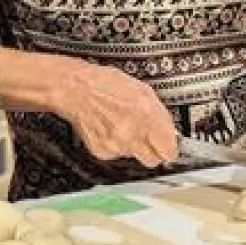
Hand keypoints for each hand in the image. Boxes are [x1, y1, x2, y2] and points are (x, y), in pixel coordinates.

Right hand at [55, 60, 178, 166]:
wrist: (75, 89)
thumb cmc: (105, 84)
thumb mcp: (142, 90)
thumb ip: (160, 114)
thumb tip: (170, 130)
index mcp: (147, 115)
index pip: (170, 150)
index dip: (170, 148)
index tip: (170, 146)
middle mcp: (133, 133)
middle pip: (154, 160)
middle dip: (154, 151)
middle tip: (150, 140)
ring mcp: (116, 144)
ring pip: (135, 157)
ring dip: (134, 146)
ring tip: (124, 126)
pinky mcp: (102, 151)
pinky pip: (118, 155)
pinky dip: (117, 145)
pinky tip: (112, 129)